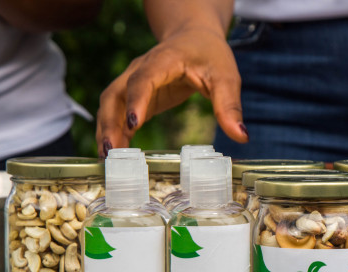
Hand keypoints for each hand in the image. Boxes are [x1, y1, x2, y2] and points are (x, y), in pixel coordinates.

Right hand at [96, 28, 247, 156]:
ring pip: (110, 104)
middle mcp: (140, 69)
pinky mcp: (135, 95)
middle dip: (110, 123)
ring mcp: (133, 81)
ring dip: (106, 130)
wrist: (194, 37)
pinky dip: (113, 131)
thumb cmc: (210, 54)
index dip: (136, 101)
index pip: (144, 80)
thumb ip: (230, 106)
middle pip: (116, 94)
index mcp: (163, 60)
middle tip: (110, 151)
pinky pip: (117, 112)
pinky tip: (116, 153)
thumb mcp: (226, 77)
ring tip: (108, 158)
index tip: (134, 124)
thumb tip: (241, 136)